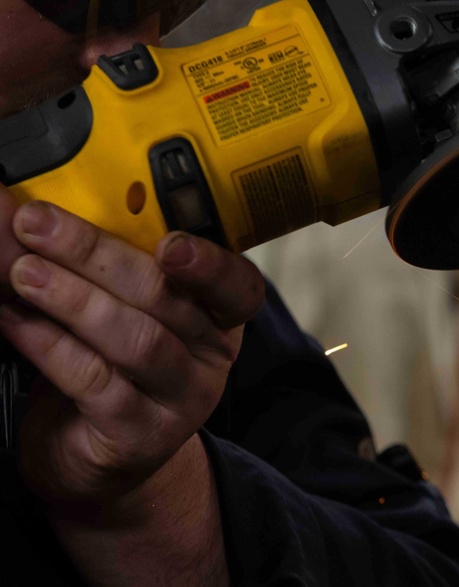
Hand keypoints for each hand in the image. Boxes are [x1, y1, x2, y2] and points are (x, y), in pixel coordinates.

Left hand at [0, 199, 263, 504]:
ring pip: (137, 340)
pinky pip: (97, 382)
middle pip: (167, 297)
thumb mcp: (116, 306)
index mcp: (217, 313)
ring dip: (73, 300)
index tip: (168, 242)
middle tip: (38, 225)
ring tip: (24, 274)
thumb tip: (27, 204)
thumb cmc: (107, 366)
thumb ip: (95, 262)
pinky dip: (51, 346)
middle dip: (97, 254)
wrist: (91, 454)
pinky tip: (17, 321)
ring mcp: (181, 397)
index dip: (210, 262)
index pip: (236, 283)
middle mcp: (209, 355)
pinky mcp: (139, 434)